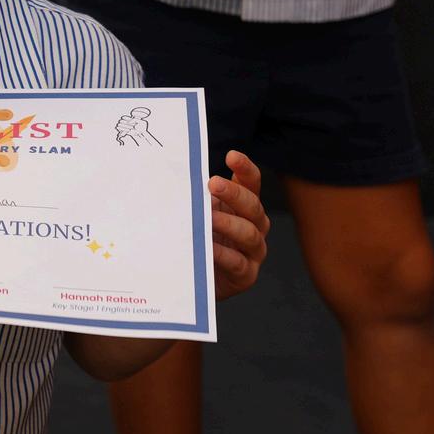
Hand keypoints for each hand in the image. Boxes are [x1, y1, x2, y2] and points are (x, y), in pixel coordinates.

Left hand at [208, 151, 269, 299]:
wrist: (198, 278)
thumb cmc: (200, 237)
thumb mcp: (199, 213)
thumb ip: (197, 197)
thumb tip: (178, 177)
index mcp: (244, 206)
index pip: (251, 183)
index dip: (245, 168)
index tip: (232, 155)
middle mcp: (255, 226)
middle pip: (253, 206)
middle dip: (234, 193)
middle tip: (213, 183)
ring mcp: (253, 251)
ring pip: (250, 234)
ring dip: (229, 224)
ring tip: (210, 218)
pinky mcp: (246, 275)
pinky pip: (238, 263)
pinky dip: (224, 254)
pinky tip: (210, 248)